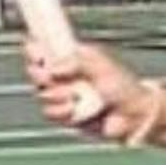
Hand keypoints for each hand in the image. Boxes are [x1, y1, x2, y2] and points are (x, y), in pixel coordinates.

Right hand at [24, 40, 157, 143]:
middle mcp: (64, 76)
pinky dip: (60, 111)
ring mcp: (63, 96)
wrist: (132, 116)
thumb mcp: (100, 66)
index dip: (35, 48)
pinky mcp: (64, 115)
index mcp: (71, 58)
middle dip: (39, 74)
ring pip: (42, 93)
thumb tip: (52, 68)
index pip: (45, 49)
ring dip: (55, 95)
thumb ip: (75, 63)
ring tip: (73, 96)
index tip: (34, 49)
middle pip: (36, 71)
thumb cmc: (122, 87)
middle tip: (49, 75)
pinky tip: (73, 109)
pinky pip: (50, 112)